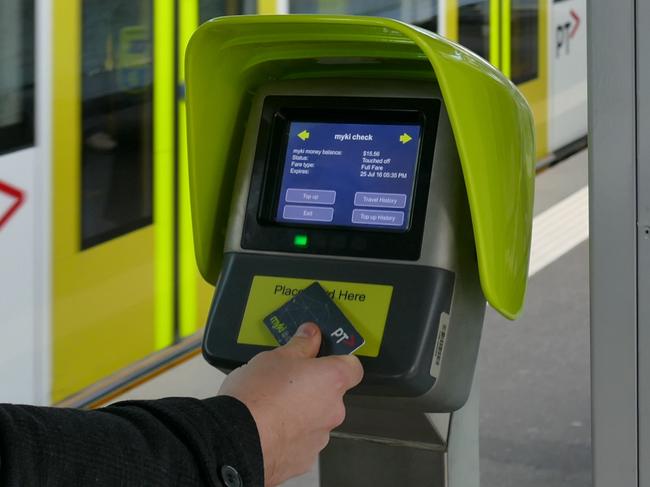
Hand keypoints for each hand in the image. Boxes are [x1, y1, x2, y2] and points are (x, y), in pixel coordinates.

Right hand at [218, 322, 363, 485]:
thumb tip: (311, 334)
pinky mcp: (304, 460)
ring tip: (270, 408)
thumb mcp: (275, 357)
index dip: (338, 361)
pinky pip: (301, 441)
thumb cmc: (257, 396)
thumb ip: (300, 345)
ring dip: (300, 413)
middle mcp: (333, 410)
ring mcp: (320, 438)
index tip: (321, 358)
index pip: (353, 367)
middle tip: (284, 383)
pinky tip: (267, 429)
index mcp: (331, 380)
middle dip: (312, 388)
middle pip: (331, 394)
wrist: (235, 440)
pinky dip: (289, 435)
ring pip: (315, 419)